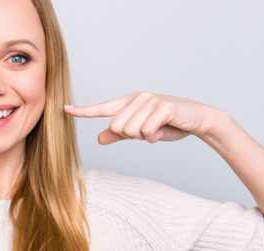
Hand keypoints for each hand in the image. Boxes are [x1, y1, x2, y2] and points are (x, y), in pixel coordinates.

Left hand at [64, 91, 223, 144]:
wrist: (199, 119)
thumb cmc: (169, 125)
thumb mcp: (141, 132)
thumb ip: (120, 135)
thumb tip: (99, 138)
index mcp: (129, 102)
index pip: (102, 108)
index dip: (83, 110)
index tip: (65, 109)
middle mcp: (137, 98)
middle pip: (117, 127)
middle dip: (132, 136)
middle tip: (148, 132)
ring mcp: (150, 100)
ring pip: (131, 130)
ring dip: (145, 137)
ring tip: (157, 130)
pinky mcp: (163, 107)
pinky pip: (146, 131)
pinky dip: (155, 136)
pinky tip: (164, 130)